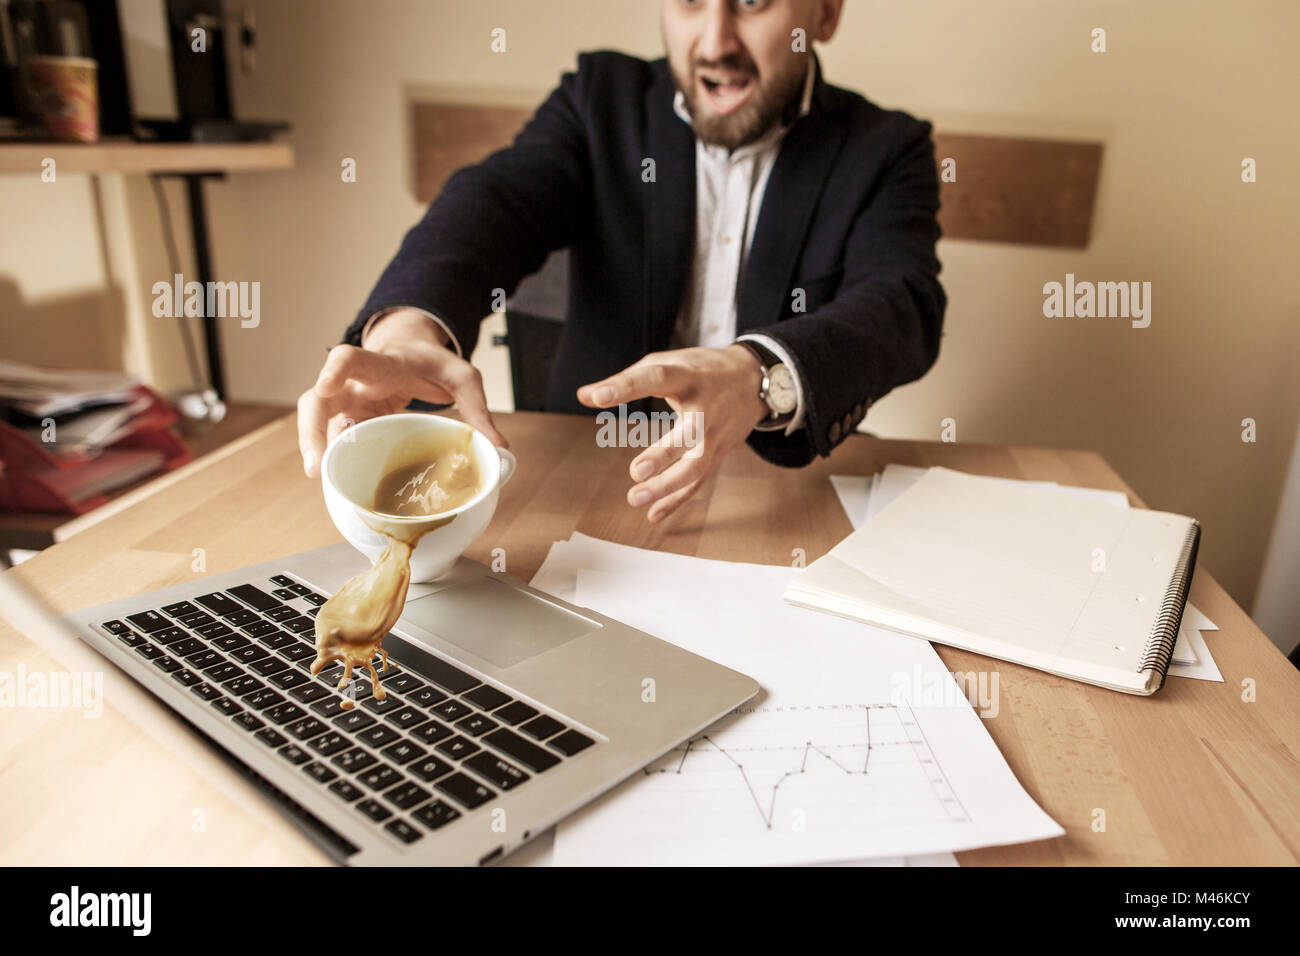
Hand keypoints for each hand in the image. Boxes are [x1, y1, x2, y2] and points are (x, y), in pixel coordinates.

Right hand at [297, 308, 506, 476]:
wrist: (409, 351)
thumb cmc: (431, 362)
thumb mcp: (463, 376)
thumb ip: (478, 407)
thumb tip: (498, 447)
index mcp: (383, 365)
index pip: (350, 359)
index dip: (335, 371)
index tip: (326, 386)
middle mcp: (356, 384)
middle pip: (317, 399)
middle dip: (311, 430)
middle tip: (317, 464)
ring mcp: (348, 403)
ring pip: (318, 422)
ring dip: (316, 449)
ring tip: (322, 476)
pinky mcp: (350, 421)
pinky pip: (333, 439)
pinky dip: (332, 457)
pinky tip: (335, 478)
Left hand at [576, 345, 767, 521]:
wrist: (755, 380)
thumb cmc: (701, 370)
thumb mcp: (670, 362)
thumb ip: (627, 378)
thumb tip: (584, 395)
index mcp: (688, 376)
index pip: (656, 378)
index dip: (626, 387)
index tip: (595, 396)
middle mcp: (705, 408)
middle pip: (688, 435)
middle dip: (663, 455)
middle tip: (635, 472)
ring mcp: (715, 435)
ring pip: (695, 467)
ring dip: (667, 487)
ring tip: (635, 498)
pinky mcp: (718, 453)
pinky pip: (698, 482)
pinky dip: (677, 500)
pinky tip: (654, 514)